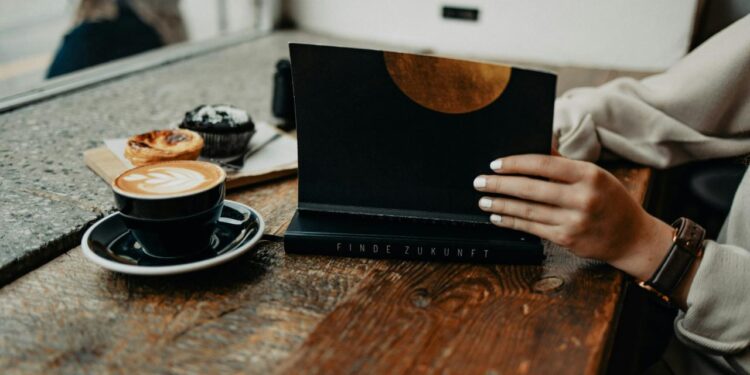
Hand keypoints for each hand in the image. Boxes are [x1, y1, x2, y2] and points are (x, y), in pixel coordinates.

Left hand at [473, 154, 673, 280]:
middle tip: (480, 181)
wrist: (631, 237)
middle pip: (531, 188)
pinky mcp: (567, 239)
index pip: (544, 164)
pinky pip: (533, 228)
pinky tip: (498, 216)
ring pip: (528, 210)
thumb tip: (536, 146)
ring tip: (483, 199)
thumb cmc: (610, 200)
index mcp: (589, 175)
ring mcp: (574, 221)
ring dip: (501, 204)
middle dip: (500, 184)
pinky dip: (512, 221)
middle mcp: (582, 198)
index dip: (516, 163)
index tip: (496, 164)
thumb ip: (564, 163)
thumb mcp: (595, 175)